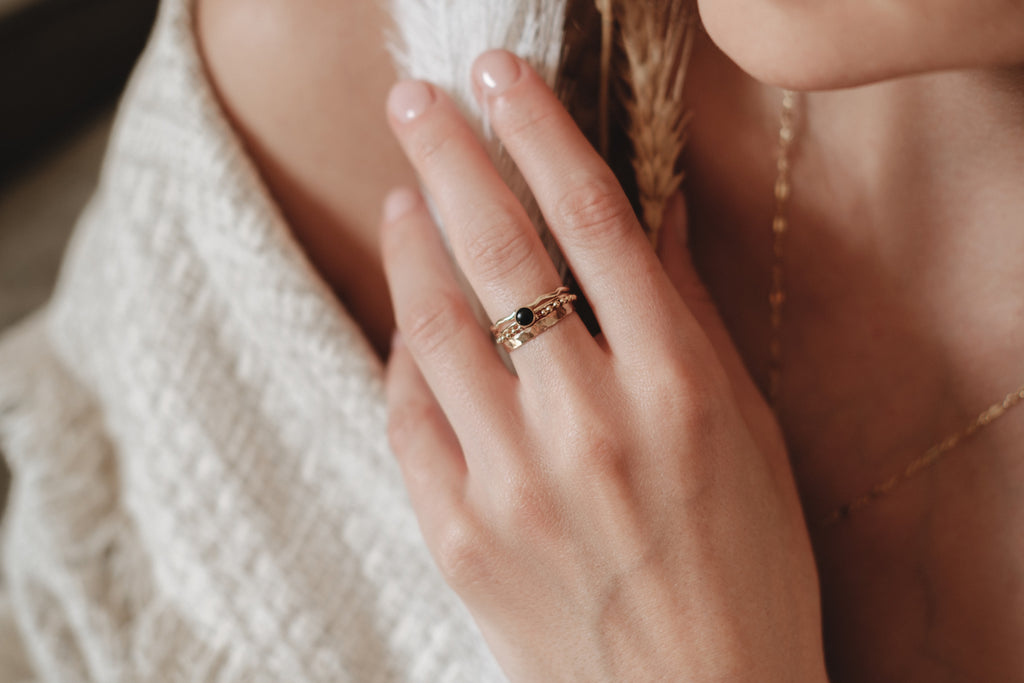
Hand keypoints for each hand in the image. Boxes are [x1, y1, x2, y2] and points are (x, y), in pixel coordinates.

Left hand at [381, 49, 825, 681]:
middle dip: (448, 158)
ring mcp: (511, 484)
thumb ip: (688, 314)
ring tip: (404, 200)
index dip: (543, 134)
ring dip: (410, 248)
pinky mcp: (456, 535)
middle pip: (497, 253)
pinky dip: (406, 356)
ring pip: (433, 327)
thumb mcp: (747, 430)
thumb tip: (646, 211)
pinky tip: (410, 320)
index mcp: (678, 390)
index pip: (594, 222)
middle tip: (416, 103)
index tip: (506, 81)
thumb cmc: (747, 568)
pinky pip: (409, 416)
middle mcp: (588, 427)